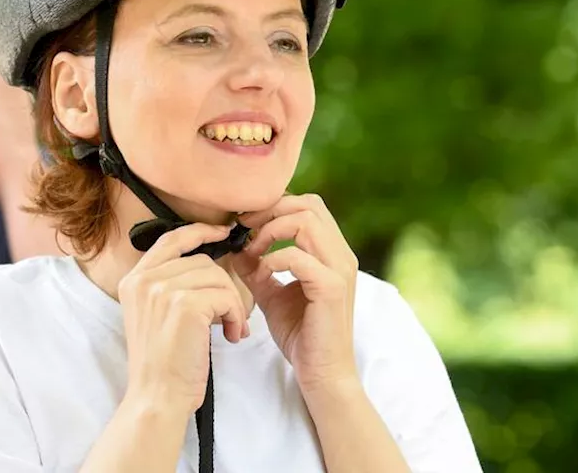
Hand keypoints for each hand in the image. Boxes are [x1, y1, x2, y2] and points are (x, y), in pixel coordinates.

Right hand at [118, 223, 249, 414]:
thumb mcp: (154, 315)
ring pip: (218, 278)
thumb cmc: (163, 363)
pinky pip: (226, 296)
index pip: (170, 239)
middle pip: (203, 261)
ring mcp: (162, 290)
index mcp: (133, 280)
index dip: (199, 231)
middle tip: (231, 318)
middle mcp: (143, 280)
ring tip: (232, 330)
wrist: (157, 396)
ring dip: (234, 305)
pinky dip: (237, 316)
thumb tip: (208, 265)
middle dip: (225, 287)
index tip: (224, 232)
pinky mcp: (184, 305)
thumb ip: (168, 286)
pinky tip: (232, 336)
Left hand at [234, 194, 359, 392]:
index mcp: (331, 252)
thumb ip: (257, 269)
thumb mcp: (272, 294)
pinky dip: (274, 259)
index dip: (274, 206)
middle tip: (244, 228)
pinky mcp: (331, 288)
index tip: (245, 223)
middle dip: (271, 210)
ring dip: (271, 230)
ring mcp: (339, 270)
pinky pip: (298, 256)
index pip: (308, 205)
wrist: (321, 373)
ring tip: (253, 251)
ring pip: (306, 221)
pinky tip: (261, 274)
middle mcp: (341, 255)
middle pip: (308, 204)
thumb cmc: (301, 335)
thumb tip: (236, 249)